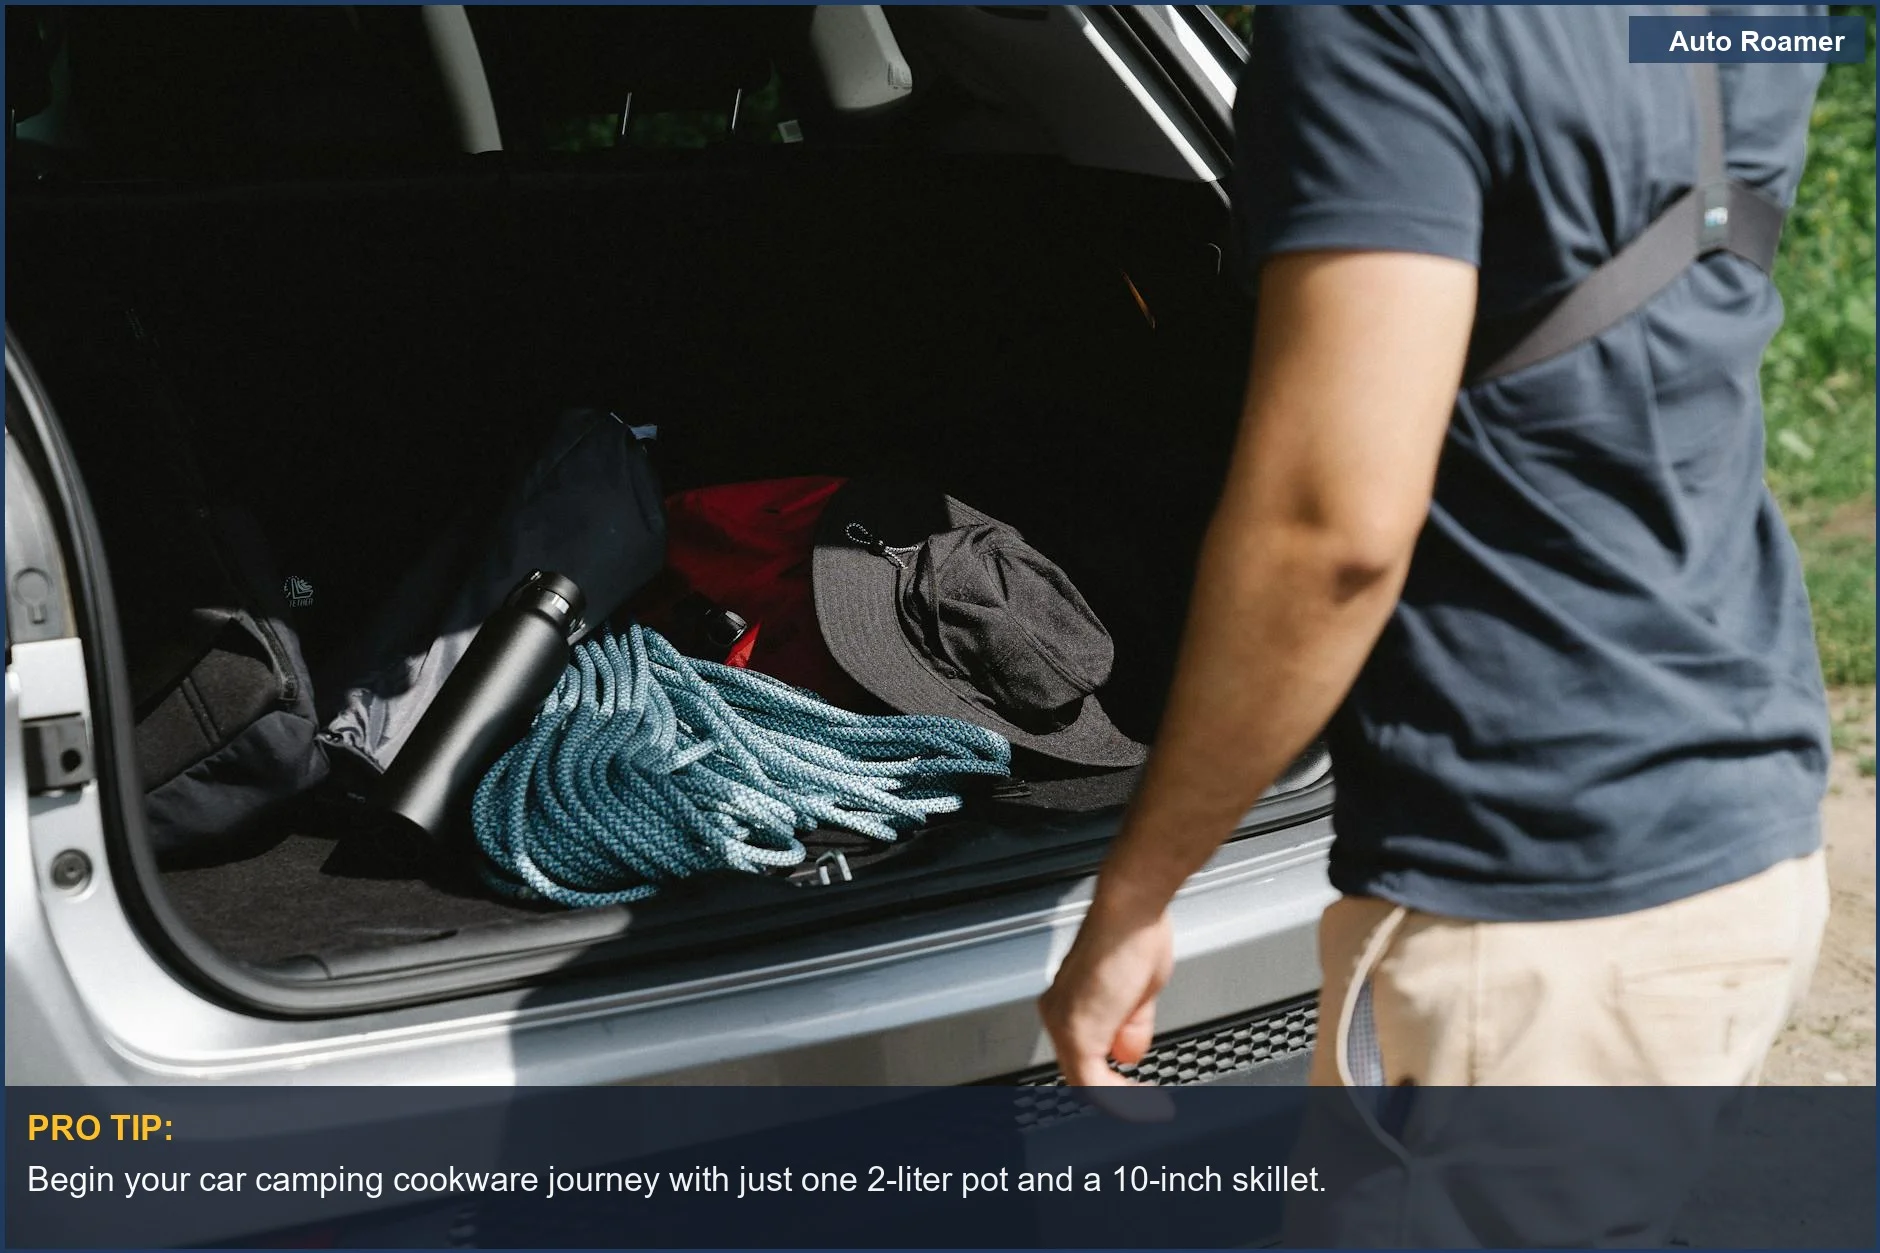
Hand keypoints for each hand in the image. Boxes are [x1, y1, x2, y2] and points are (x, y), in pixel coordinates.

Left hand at [1037, 901, 1174, 1086]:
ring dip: (1124, 1099)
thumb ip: (1131, 1026)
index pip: (1082, 1055)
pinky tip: (1147, 1101)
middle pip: (1081, 1071)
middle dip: (1120, 1090)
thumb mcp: (1139, 991)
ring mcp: (1063, 1024)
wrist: (1131, 911)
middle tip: (1149, 1100)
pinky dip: (1124, 1100)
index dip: (1113, 1078)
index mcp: (1069, 1002)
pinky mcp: (1077, 1033)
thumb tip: (1129, 1055)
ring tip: (1152, 1104)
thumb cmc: (1137, 933)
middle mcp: (1058, 1013)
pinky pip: (1094, 1085)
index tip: (1140, 1088)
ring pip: (1086, 1083)